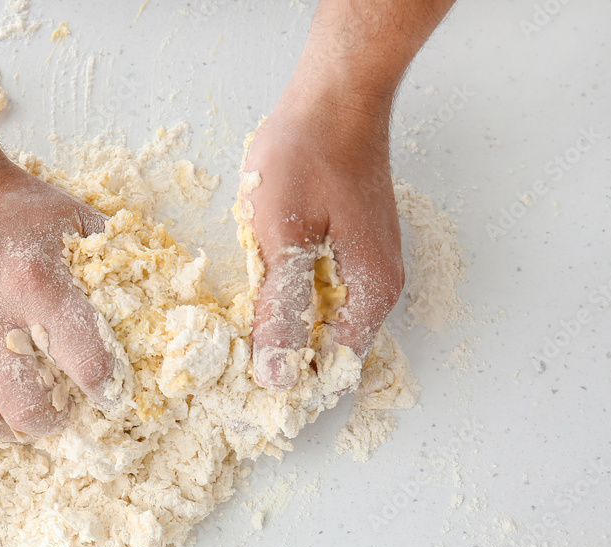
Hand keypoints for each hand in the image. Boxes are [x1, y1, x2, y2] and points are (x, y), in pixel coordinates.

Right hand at [0, 151, 123, 444]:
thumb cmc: (12, 206)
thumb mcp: (73, 217)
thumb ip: (117, 258)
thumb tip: (165, 297)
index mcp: (37, 283)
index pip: (85, 362)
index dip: (106, 388)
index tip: (109, 394)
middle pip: (25, 405)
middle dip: (52, 421)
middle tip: (61, 413)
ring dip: (4, 431)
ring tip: (18, 422)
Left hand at [243, 92, 403, 390]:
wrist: (334, 96)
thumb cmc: (308, 156)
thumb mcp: (283, 237)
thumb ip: (282, 310)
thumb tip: (276, 377)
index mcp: (370, 293)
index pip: (332, 369)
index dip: (289, 382)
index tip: (243, 387)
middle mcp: (378, 287)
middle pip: (329, 347)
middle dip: (284, 355)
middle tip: (232, 357)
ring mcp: (368, 264)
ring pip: (323, 318)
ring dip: (285, 323)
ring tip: (241, 320)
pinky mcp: (353, 245)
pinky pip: (322, 288)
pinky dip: (291, 293)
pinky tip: (263, 279)